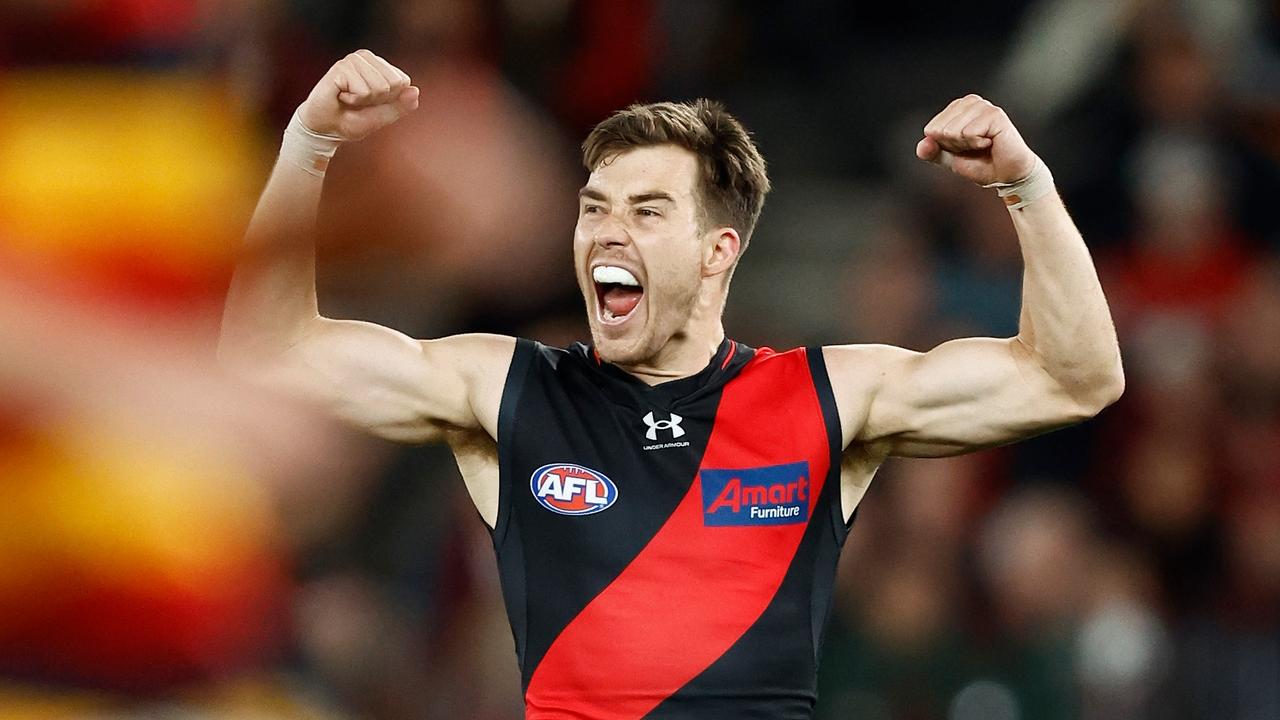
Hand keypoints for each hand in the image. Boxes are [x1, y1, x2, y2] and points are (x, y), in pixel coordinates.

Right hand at [297, 49, 419, 141]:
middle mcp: (367, 57)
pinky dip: (353, 100)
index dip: (389, 100)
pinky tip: (340, 95)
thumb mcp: (381, 117)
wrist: (323, 128)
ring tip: (348, 98)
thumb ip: (399, 106)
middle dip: (378, 100)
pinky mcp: (342, 66)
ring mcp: (354, 60)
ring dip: (364, 101)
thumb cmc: (350, 120)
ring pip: (380, 87)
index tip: (370, 103)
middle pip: (394, 84)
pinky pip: (363, 91)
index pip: (403, 82)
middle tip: (358, 101)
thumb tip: (415, 91)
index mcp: (379, 65)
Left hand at [915, 94, 1035, 185]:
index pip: (931, 130)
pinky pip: (969, 133)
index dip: (945, 146)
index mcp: (957, 108)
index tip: (964, 148)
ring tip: (983, 145)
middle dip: (955, 146)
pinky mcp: (995, 114)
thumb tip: (922, 144)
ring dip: (966, 145)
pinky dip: (977, 144)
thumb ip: (933, 152)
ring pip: (953, 131)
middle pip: (940, 130)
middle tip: (975, 148)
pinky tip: (990, 142)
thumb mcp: (949, 159)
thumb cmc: (981, 163)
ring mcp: (983, 106)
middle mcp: (970, 102)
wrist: (1006, 175)